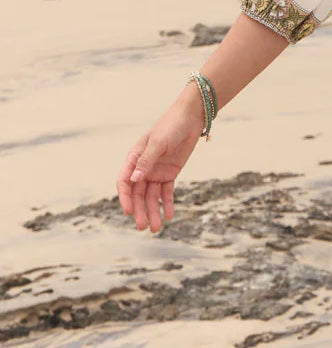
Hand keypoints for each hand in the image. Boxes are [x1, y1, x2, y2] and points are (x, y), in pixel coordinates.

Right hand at [117, 84, 204, 232]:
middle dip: (140, 211)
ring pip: (152, 196)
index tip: (128, 212)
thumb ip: (146, 161)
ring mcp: (156, 171)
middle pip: (138, 194)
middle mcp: (143, 167)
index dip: (126, 198)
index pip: (125, 182)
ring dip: (153, 211)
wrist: (190, 119)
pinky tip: (169, 216)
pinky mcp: (170, 173)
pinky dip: (168, 203)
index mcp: (134, 158)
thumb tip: (134, 180)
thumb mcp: (158, 143)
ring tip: (156, 228)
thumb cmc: (170, 126)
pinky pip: (167, 192)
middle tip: (143, 227)